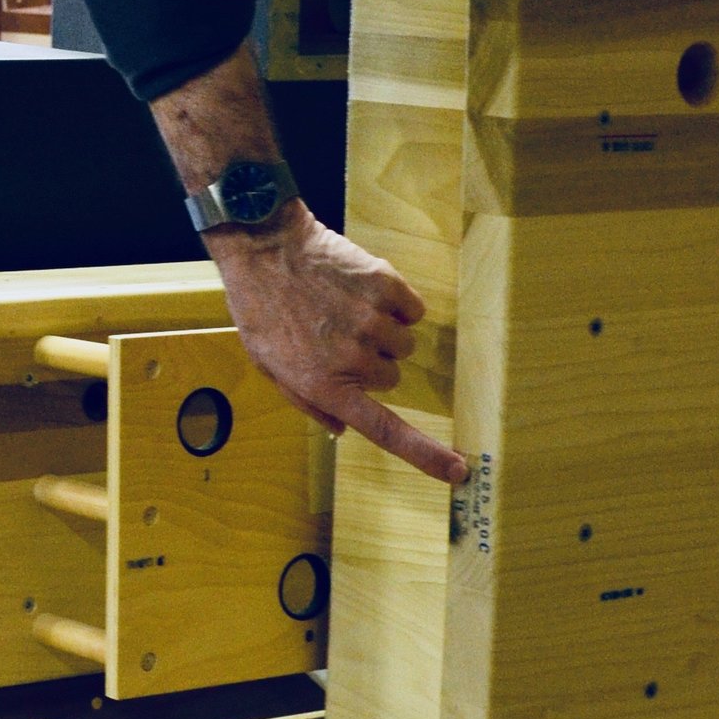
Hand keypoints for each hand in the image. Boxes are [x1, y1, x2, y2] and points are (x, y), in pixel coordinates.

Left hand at [204, 207, 467, 488]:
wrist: (263, 247)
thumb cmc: (262, 308)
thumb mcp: (269, 365)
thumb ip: (307, 401)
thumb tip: (342, 430)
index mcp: (326, 386)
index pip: (386, 430)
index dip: (426, 454)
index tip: (457, 471)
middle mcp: (355, 360)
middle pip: (392, 376)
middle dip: (372, 362)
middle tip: (337, 334)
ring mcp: (373, 322)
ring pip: (404, 343)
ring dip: (383, 330)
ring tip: (345, 308)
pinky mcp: (386, 286)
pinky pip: (413, 310)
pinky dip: (396, 303)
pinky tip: (362, 289)